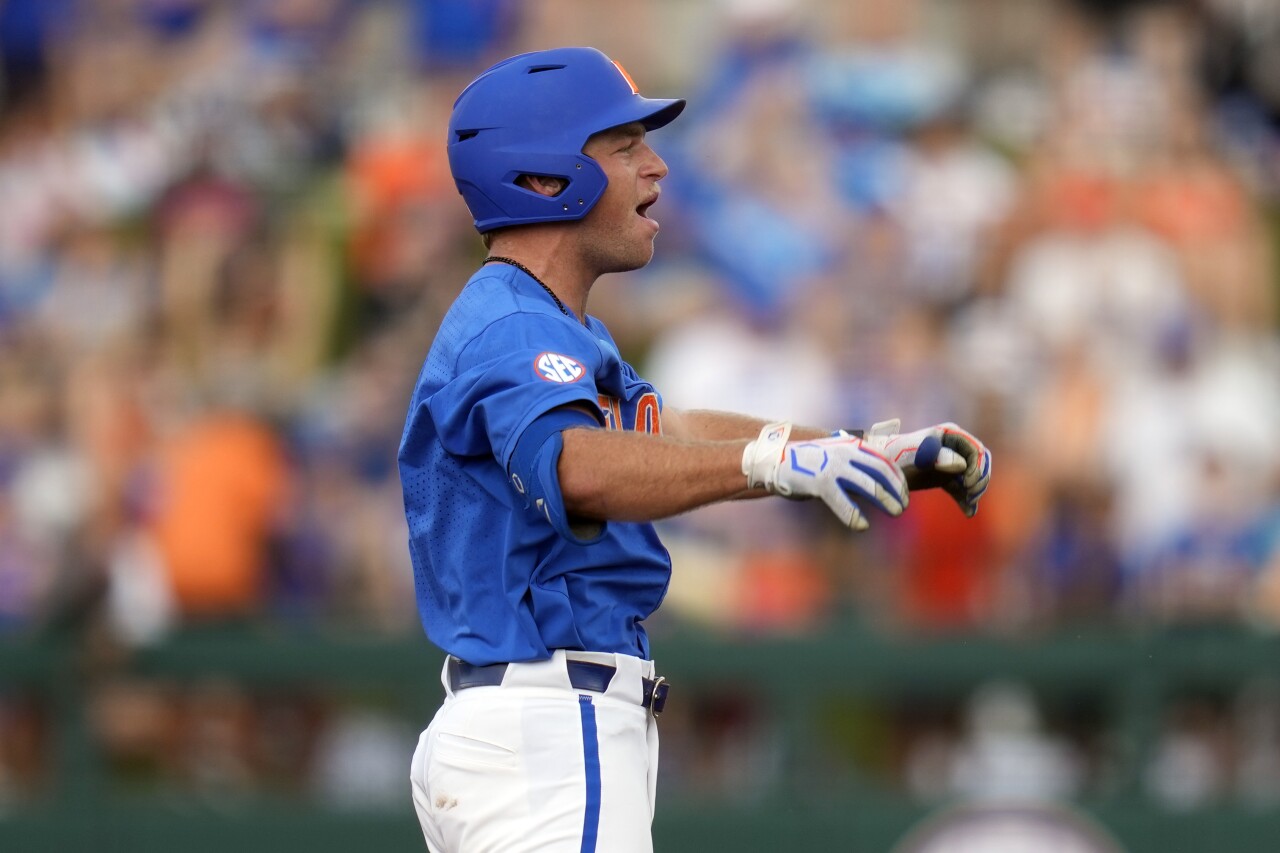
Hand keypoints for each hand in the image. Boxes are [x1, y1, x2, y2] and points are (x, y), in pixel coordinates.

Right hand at [742, 422, 907, 530]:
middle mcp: (846, 453)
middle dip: (897, 489)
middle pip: (882, 472)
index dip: (898, 477)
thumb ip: (853, 462)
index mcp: (851, 445)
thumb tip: (875, 480)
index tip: (905, 491)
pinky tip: (862, 525)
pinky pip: (844, 503)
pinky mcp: (821, 483)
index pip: (884, 460)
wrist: (776, 460)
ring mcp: (834, 467)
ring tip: (896, 512)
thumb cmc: (808, 461)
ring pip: (869, 486)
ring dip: (886, 501)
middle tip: (904, 505)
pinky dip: (855, 516)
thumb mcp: (834, 452)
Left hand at [864, 419, 991, 516]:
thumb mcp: (915, 455)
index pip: (977, 450)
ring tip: (968, 505)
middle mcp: (955, 447)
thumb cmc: (895, 456)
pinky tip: (968, 512)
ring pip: (975, 478)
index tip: (968, 483)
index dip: (978, 467)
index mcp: (950, 435)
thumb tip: (962, 464)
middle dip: (980, 480)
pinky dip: (967, 500)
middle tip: (971, 495)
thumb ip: (937, 457)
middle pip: (981, 464)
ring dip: (975, 492)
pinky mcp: (947, 478)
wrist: (880, 468)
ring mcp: (952, 463)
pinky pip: (963, 490)